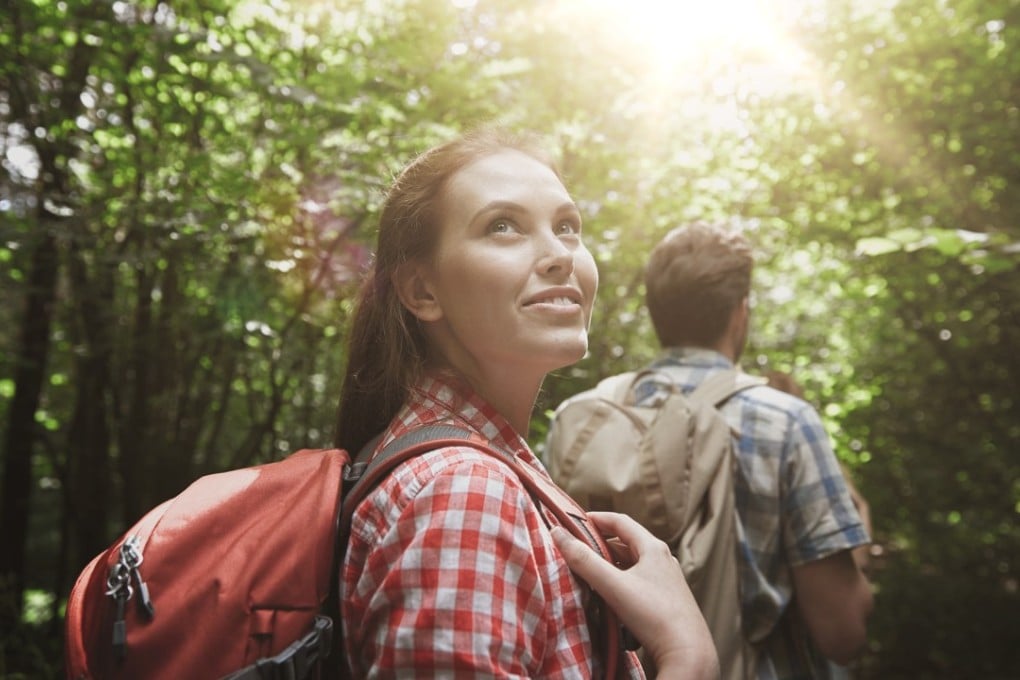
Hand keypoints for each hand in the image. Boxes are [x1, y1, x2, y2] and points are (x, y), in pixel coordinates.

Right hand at [551, 512, 718, 679]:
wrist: (687, 652)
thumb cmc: (653, 615)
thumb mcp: (613, 585)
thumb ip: (584, 560)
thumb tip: (558, 534)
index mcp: (653, 548)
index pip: (621, 522)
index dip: (596, 518)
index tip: (575, 521)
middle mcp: (664, 560)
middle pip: (627, 543)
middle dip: (601, 544)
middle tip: (578, 549)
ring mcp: (668, 580)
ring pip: (634, 564)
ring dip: (612, 565)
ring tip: (591, 574)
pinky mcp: (668, 600)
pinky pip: (640, 582)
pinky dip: (623, 582)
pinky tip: (613, 598)